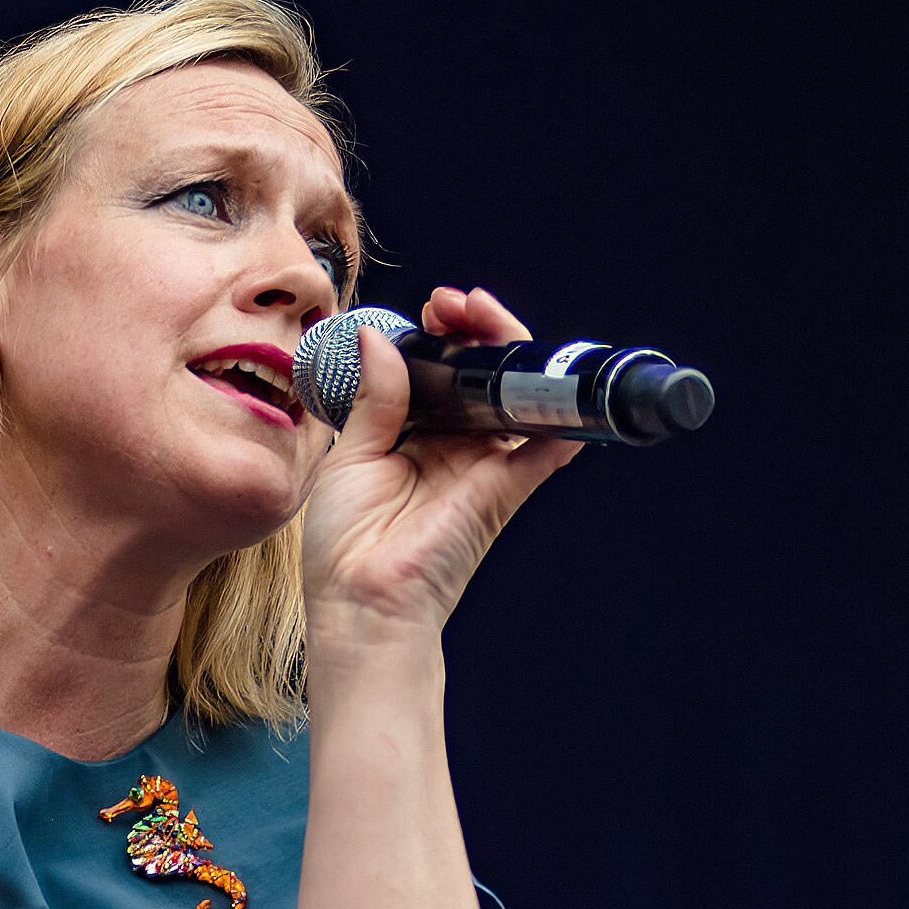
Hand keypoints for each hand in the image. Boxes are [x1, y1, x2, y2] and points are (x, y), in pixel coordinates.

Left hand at [300, 285, 583, 640]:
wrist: (360, 603)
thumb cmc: (346, 544)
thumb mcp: (351, 456)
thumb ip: (376, 398)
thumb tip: (379, 337)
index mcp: (413, 435)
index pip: (441, 372)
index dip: (442, 335)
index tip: (430, 309)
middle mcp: (454, 446)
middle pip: (483, 376)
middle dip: (475, 330)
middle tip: (454, 305)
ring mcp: (483, 466)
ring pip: (514, 396)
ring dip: (508, 350)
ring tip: (482, 316)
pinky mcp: (503, 489)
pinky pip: (546, 450)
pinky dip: (563, 419)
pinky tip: (561, 384)